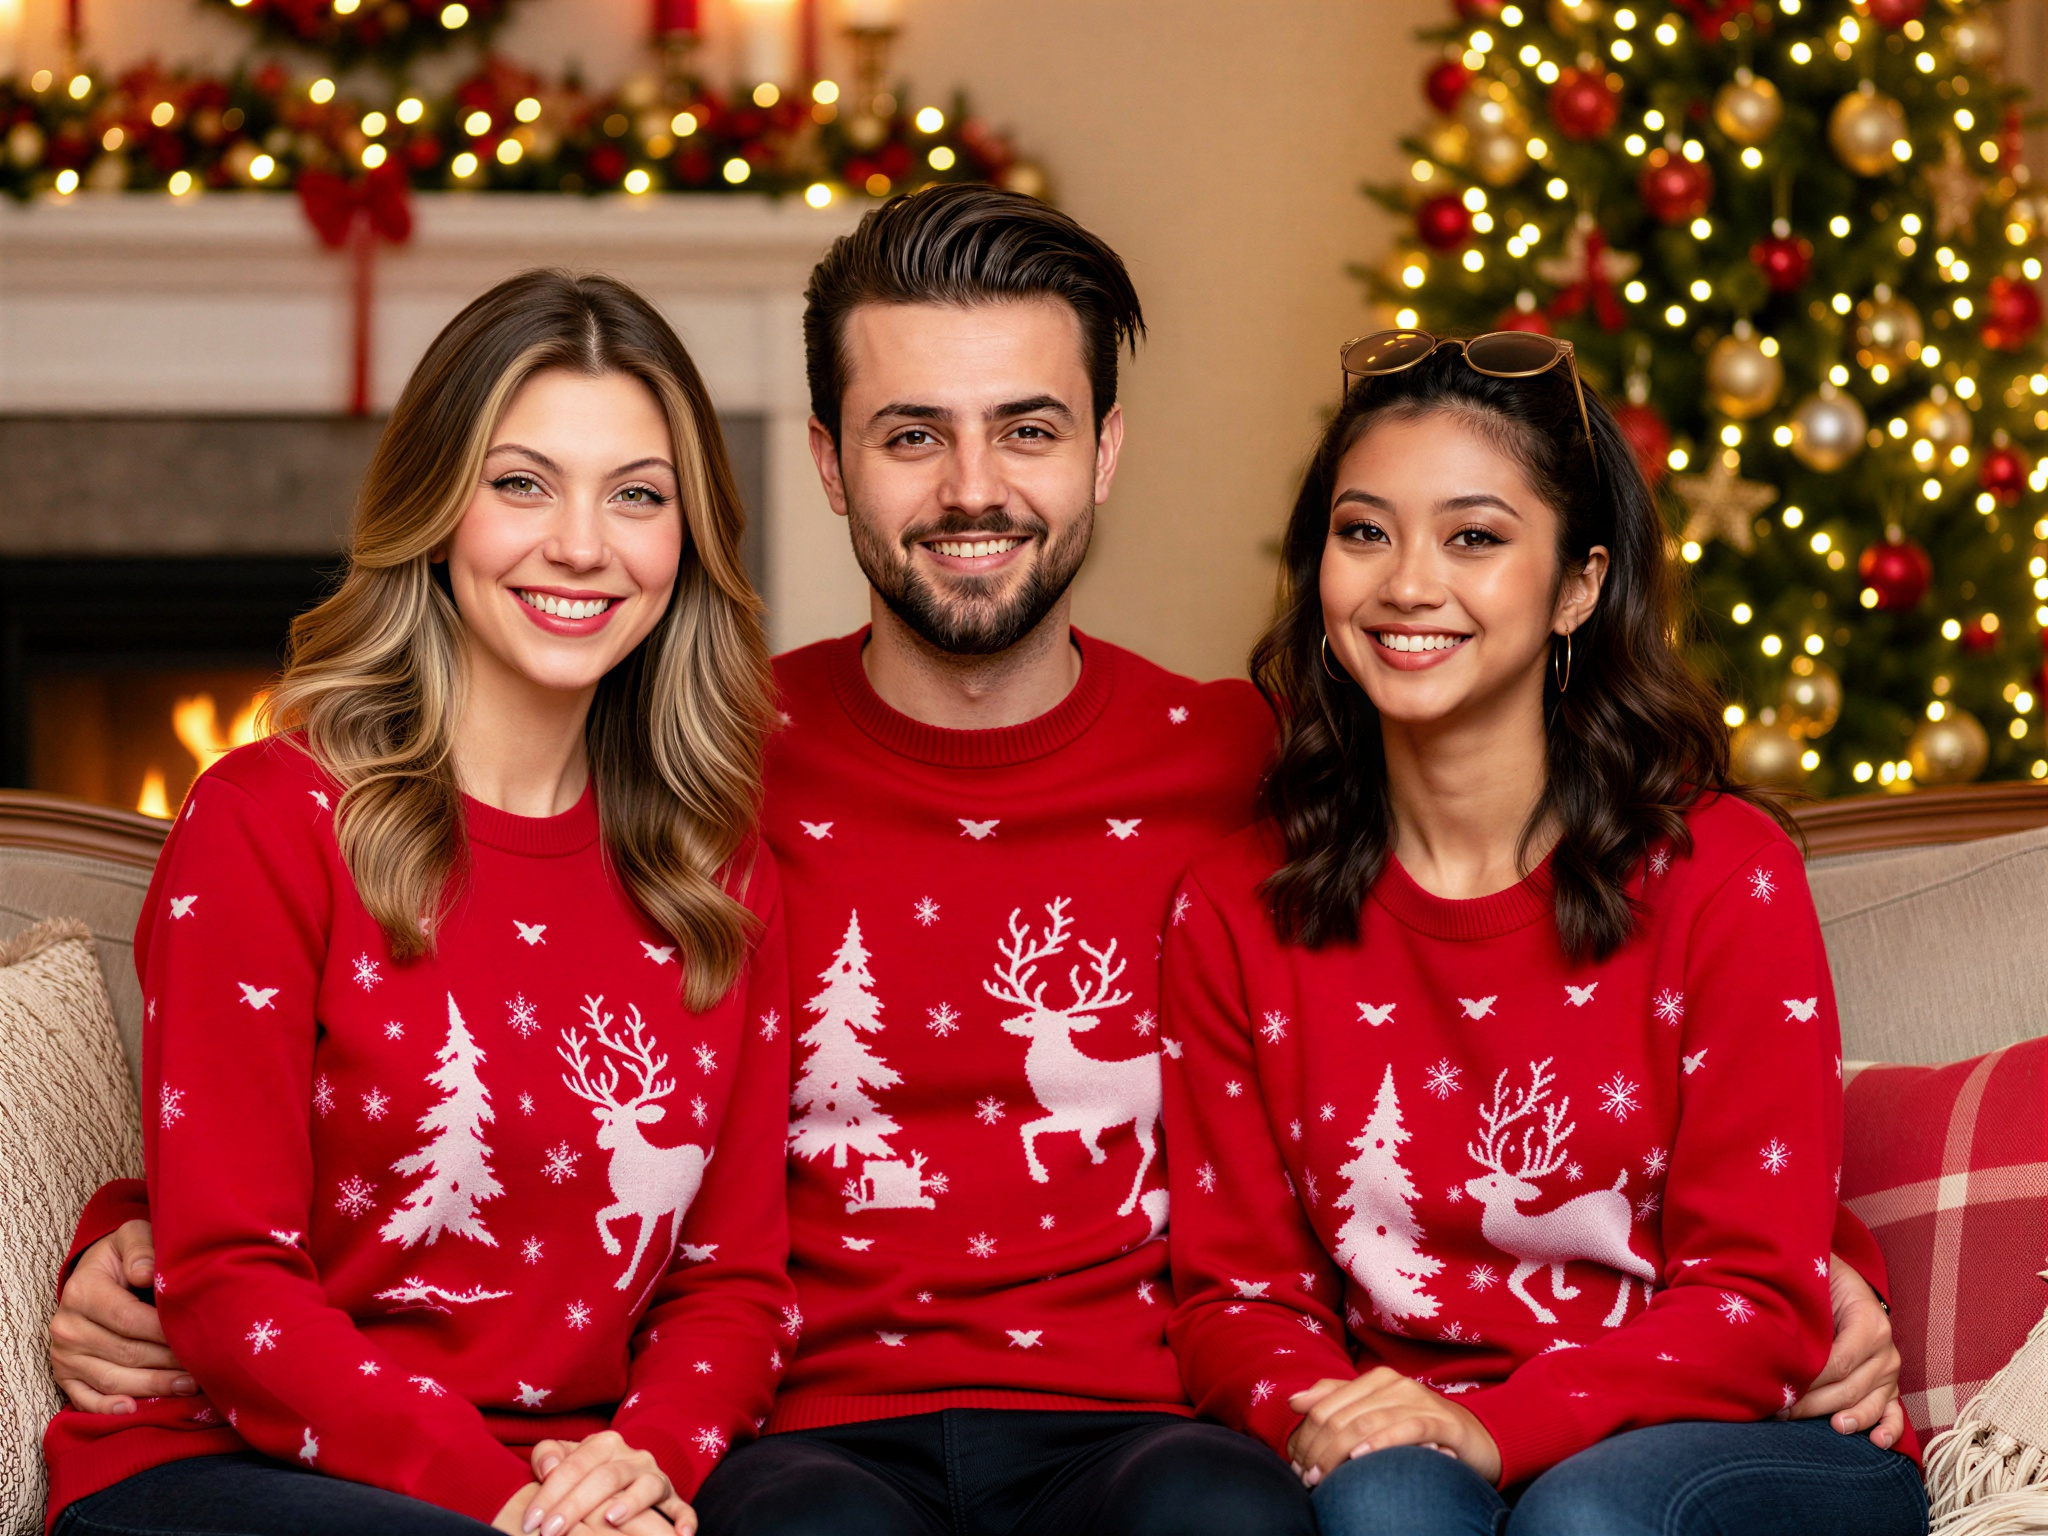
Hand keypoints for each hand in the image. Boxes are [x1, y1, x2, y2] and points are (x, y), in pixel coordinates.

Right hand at [49, 1220, 193, 1412]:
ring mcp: (63, 1354)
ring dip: (152, 1386)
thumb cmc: (124, 1255)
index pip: (129, 1319)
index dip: (165, 1331)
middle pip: (125, 1353)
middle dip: (167, 1362)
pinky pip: (84, 1398)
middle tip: (204, 1366)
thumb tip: (146, 1274)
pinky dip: (109, 1408)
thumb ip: (141, 1248)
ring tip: (189, 1385)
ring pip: (112, 1379)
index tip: (199, 1337)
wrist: (95, 1272)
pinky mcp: (64, 1374)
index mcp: (82, 1291)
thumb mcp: (132, 1236)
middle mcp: (67, 1326)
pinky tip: (135, 1410)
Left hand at [521, 1433, 693, 1535]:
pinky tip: (681, 1534)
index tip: (531, 1521)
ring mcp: (653, 1476)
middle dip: (576, 1506)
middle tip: (551, 1532)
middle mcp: (632, 1456)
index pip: (574, 1465)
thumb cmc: (583, 1470)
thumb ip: (548, 1454)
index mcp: (604, 1443)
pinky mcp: (670, 1495)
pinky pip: (680, 1506)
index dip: (550, 1493)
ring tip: (610, 1519)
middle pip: (606, 1477)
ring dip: (631, 1502)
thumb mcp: (564, 1455)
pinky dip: (684, 1518)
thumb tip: (549, 1466)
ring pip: (645, 1486)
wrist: (618, 1467)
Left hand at [1287, 1369, 1500, 1486]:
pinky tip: (1361, 1458)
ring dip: (1338, 1453)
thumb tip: (1294, 1400)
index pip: (1325, 1405)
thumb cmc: (1420, 1429)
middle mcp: (1394, 1384)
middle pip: (1341, 1416)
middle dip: (1318, 1449)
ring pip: (1365, 1422)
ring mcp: (1417, 1400)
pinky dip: (1380, 1442)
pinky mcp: (1440, 1421)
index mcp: (1374, 1379)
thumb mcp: (1376, 1413)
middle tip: (1307, 1477)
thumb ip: (1336, 1402)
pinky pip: (1405, 1429)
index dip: (1305, 1436)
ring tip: (1323, 1477)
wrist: (1478, 1438)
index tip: (1296, 1465)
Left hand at [1788, 1253, 1904, 1449]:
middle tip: (1780, 1411)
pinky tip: (1876, 1442)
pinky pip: (1894, 1411)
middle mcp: (1885, 1350)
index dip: (1810, 1379)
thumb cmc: (1822, 1281)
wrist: (1844, 1281)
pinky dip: (1889, 1429)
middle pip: (1849, 1387)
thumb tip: (1775, 1335)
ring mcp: (1889, 1371)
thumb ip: (1804, 1305)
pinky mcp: (1889, 1386)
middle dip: (1813, 1403)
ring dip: (1844, 1419)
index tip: (1780, 1388)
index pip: (1839, 1362)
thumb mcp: (1815, 1283)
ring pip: (1867, 1403)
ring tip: (1825, 1428)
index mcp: (1870, 1323)